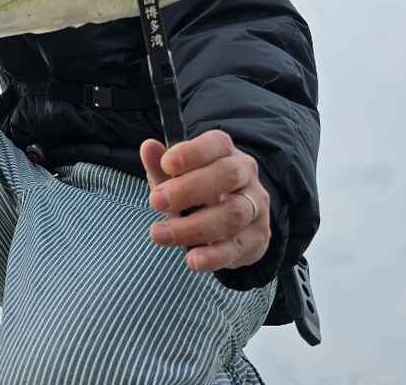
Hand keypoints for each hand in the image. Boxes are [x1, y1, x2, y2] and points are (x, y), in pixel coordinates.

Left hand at [140, 130, 270, 272]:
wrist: (231, 222)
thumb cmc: (196, 191)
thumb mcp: (175, 177)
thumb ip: (160, 165)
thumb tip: (148, 147)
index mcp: (225, 152)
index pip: (215, 144)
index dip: (192, 153)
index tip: (166, 164)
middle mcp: (245, 175)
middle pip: (227, 175)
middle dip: (189, 189)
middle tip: (156, 202)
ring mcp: (255, 206)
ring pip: (233, 214)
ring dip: (193, 227)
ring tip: (160, 234)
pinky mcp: (257, 238)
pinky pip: (237, 247)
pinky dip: (214, 255)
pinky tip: (192, 260)